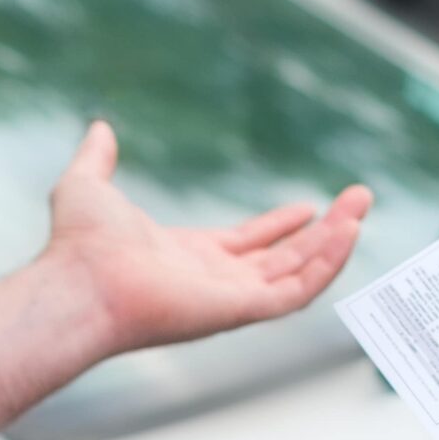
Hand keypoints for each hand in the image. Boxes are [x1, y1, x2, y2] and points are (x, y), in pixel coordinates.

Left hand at [45, 119, 371, 357]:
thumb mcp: (87, 185)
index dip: (280, 226)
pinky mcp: (241, 310)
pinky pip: (298, 292)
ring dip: (334, 242)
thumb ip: (97, 158)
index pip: (248, 245)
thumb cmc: (77, 245)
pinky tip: (348, 232)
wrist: (78, 282)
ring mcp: (230, 298)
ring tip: (361, 208)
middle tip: (358, 201)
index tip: (309, 206)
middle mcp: (214, 281)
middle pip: (284, 258)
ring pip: (299, 273)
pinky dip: (327, 265)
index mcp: (187, 257)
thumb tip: (98, 129)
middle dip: (324, 232)